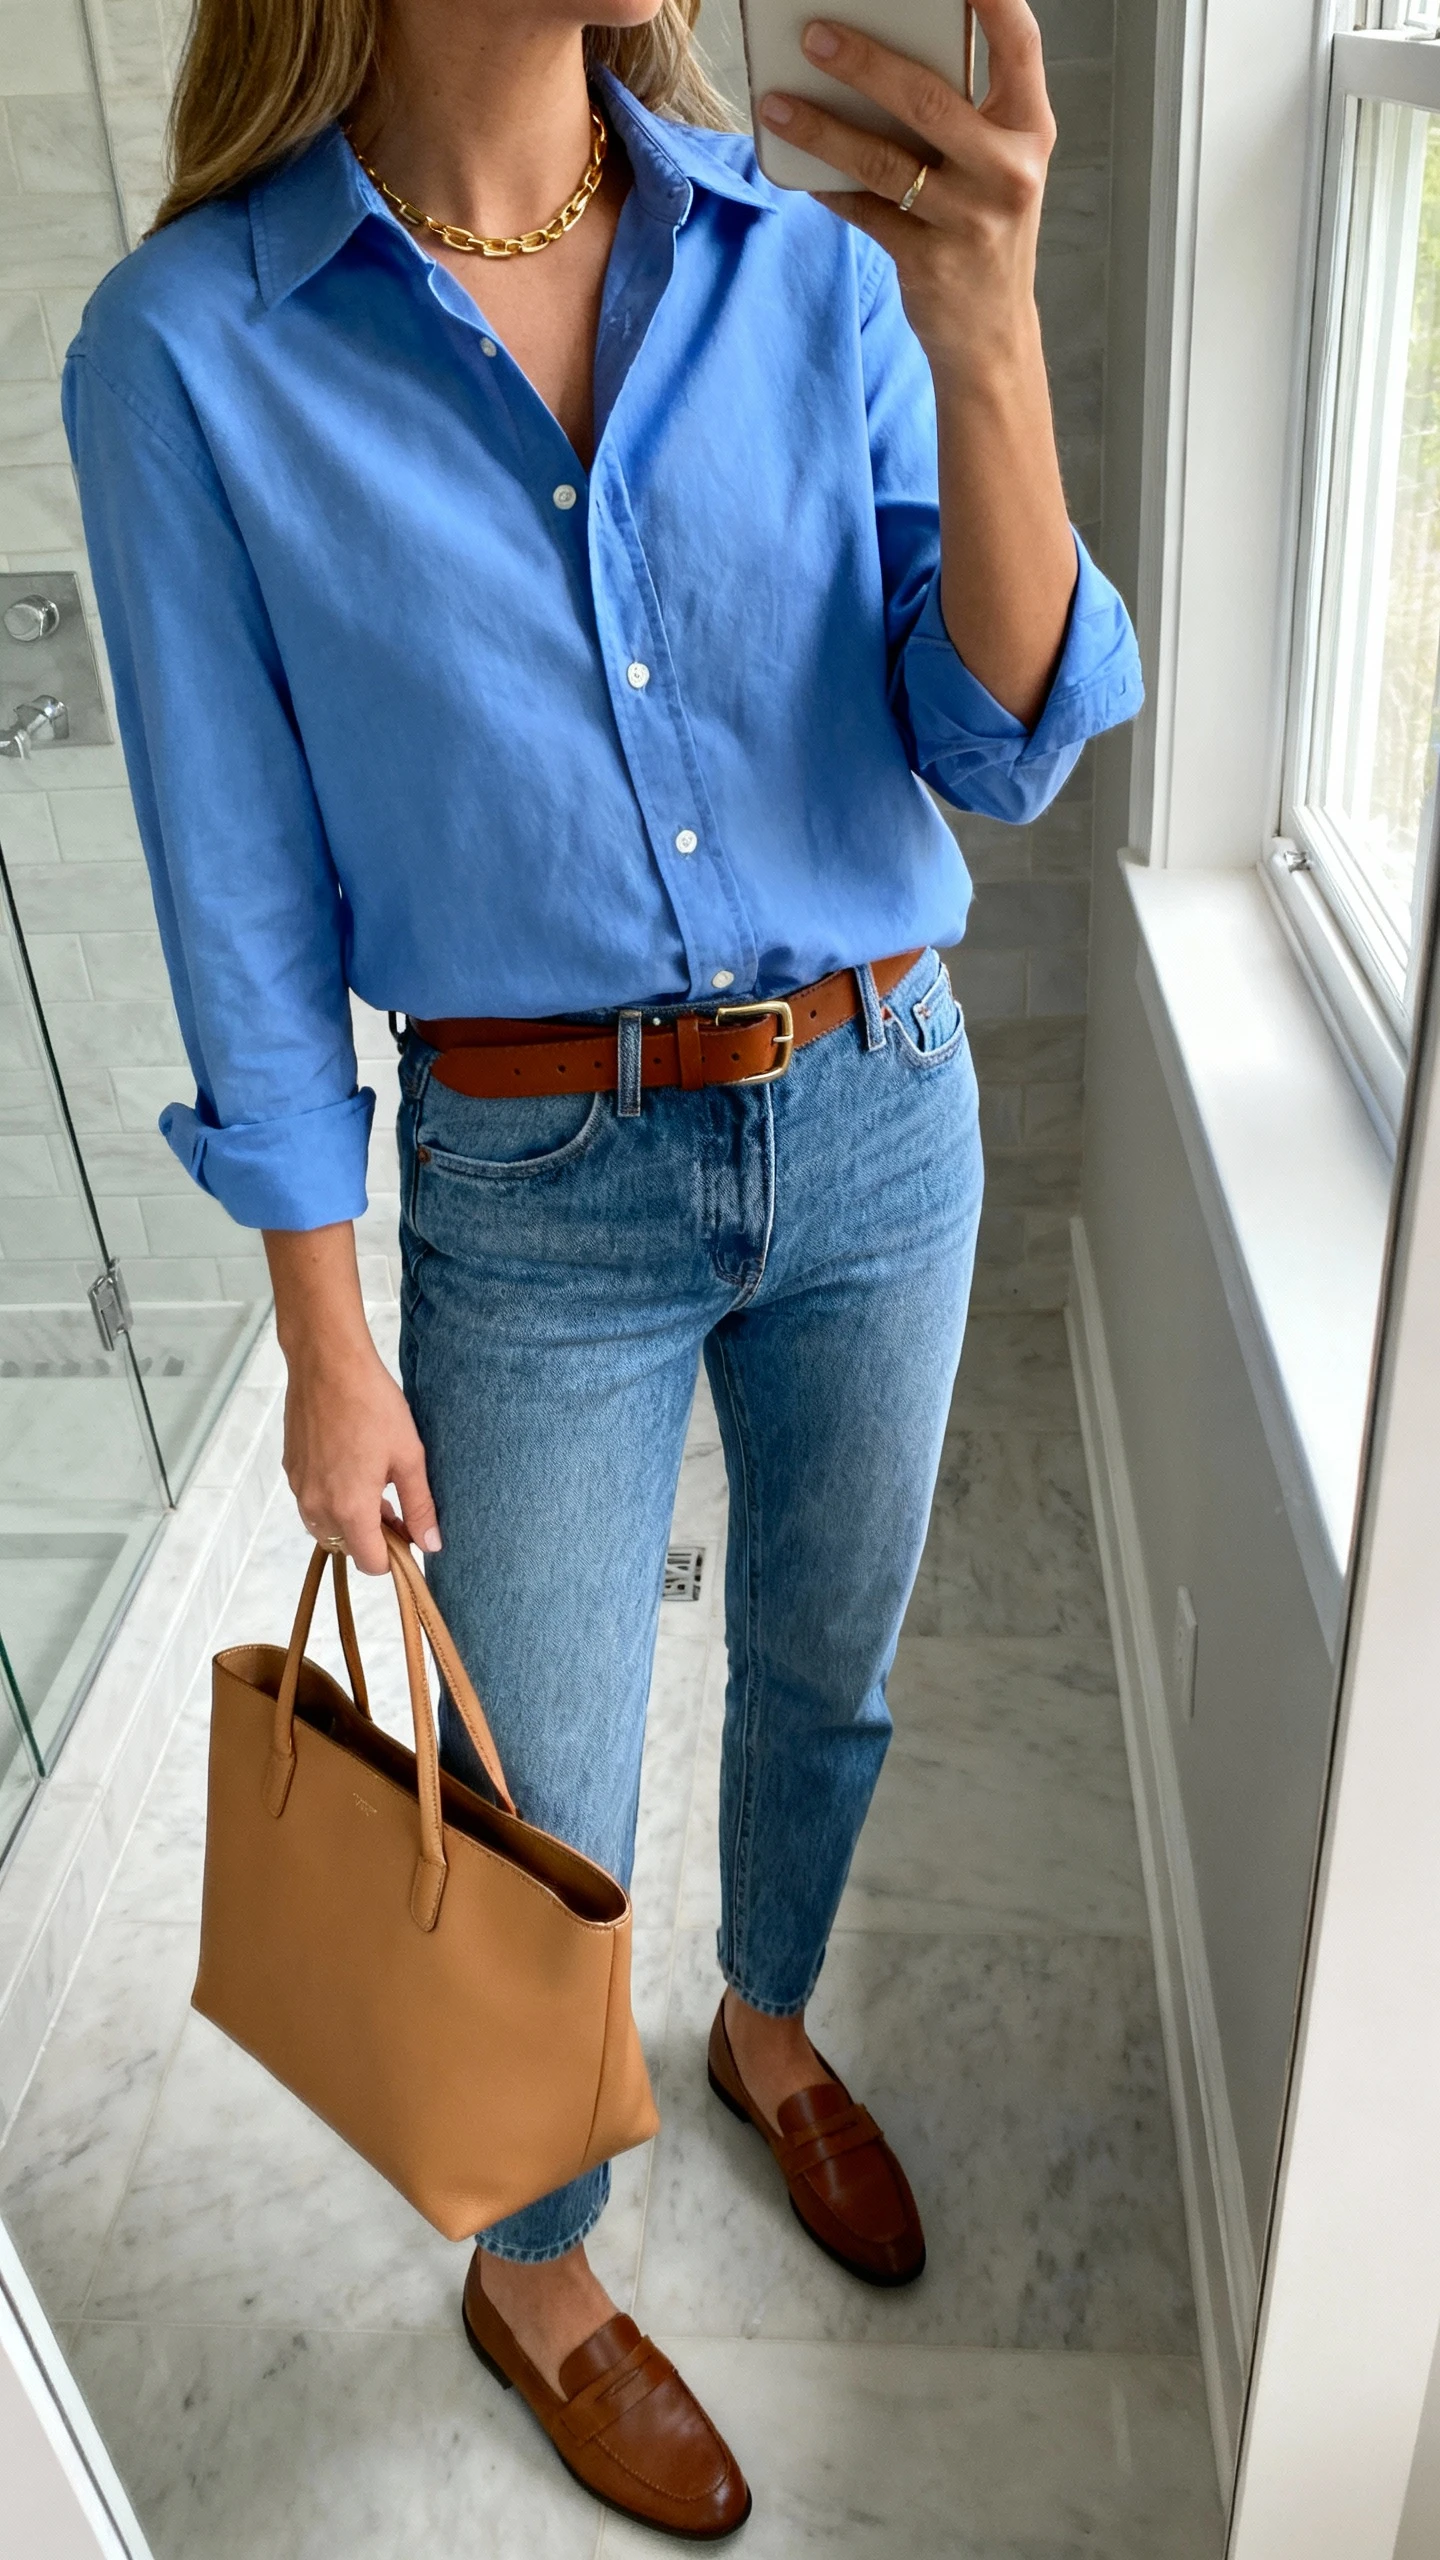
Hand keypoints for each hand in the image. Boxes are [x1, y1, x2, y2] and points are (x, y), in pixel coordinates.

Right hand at [264, 1221, 439, 1576]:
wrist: (328, 1363)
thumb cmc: (372, 1405)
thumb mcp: (409, 1457)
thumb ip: (420, 1507)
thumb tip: (431, 1545)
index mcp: (349, 1508)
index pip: (370, 1563)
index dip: (394, 1556)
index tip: (410, 1534)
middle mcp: (317, 1506)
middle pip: (347, 1546)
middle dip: (373, 1536)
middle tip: (397, 1504)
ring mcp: (299, 1487)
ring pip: (327, 1525)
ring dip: (351, 1518)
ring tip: (376, 1483)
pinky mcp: (290, 1468)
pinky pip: (312, 1500)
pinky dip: (332, 1497)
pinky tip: (353, 1465)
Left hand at [759, 0, 1055, 384]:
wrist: (992, 334)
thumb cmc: (986, 227)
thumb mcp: (996, 162)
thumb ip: (963, 109)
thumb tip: (880, 50)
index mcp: (1030, 128)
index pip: (1019, 44)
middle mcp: (1009, 170)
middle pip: (928, 100)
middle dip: (864, 62)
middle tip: (813, 34)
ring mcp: (970, 219)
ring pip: (883, 161)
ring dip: (822, 129)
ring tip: (776, 103)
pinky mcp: (930, 261)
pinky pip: (864, 211)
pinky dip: (827, 186)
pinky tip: (797, 164)